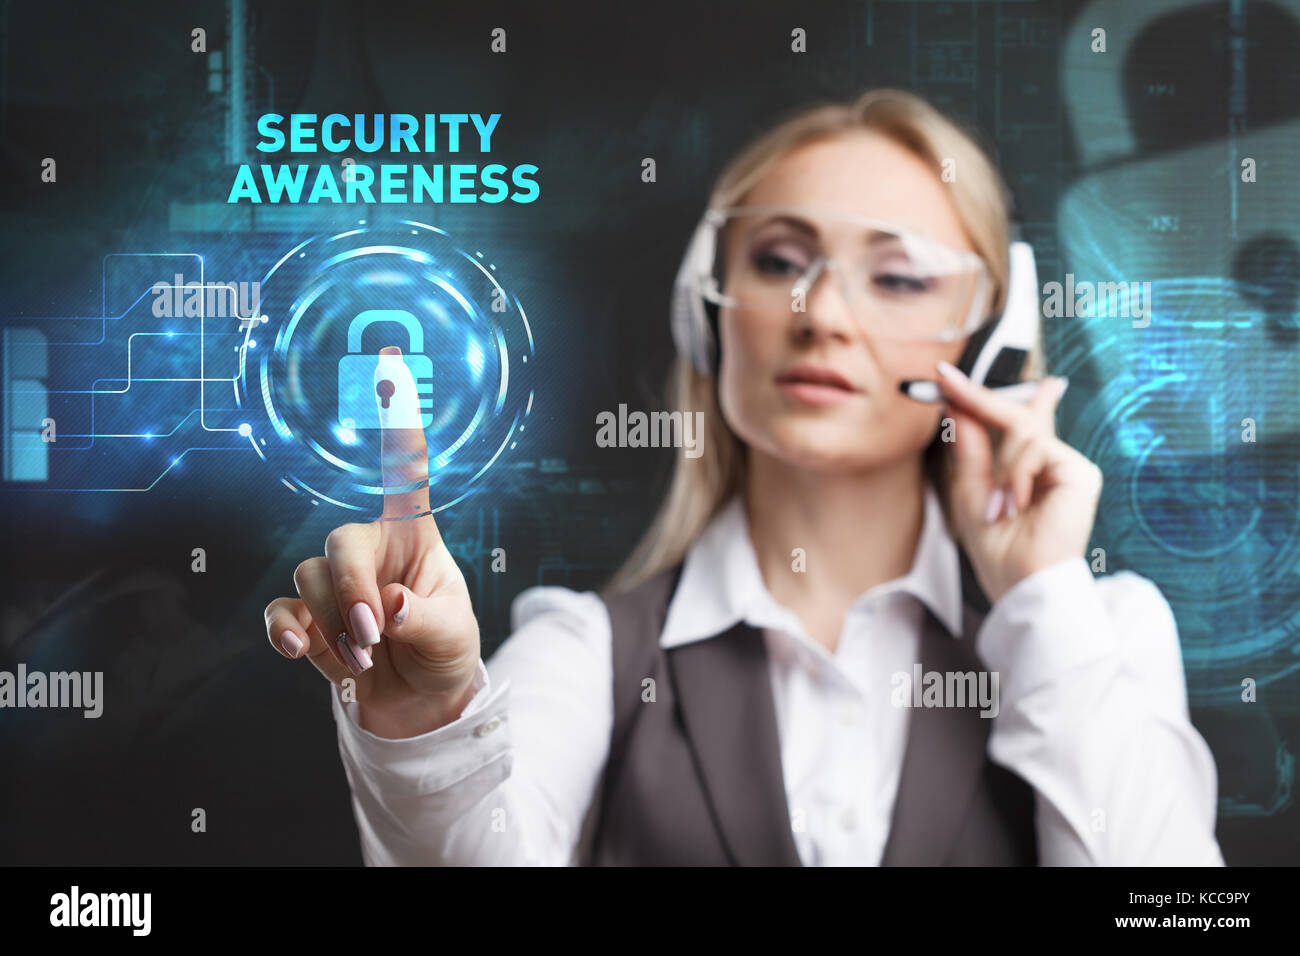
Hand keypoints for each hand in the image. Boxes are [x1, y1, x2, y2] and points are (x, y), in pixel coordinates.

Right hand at [263, 346, 481, 737]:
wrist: (421, 707)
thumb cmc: (445, 653)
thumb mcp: (454, 635)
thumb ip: (423, 618)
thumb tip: (383, 608)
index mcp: (415, 537)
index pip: (403, 473)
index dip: (397, 421)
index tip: (390, 364)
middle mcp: (371, 551)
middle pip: (338, 543)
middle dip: (348, 591)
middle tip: (371, 637)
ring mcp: (336, 585)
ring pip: (309, 581)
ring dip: (333, 625)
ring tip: (365, 659)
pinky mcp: (309, 620)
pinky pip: (283, 613)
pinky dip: (287, 633)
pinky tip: (299, 651)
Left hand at [935, 361, 1102, 605]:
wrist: (1021, 585)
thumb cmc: (999, 551)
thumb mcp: (971, 491)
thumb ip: (971, 447)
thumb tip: (958, 406)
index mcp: (1027, 469)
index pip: (1012, 421)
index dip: (983, 397)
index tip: (949, 377)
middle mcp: (1051, 464)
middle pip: (1018, 415)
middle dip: (979, 397)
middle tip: (945, 380)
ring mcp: (1068, 467)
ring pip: (1022, 432)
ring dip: (1000, 471)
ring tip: (997, 510)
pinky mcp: (1081, 473)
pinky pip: (1037, 449)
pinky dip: (1016, 476)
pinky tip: (1016, 505)